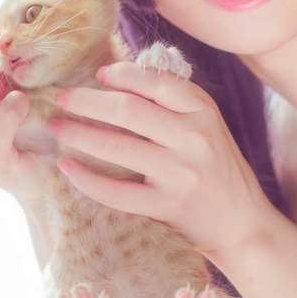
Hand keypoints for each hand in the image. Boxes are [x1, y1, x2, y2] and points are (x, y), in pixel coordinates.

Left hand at [47, 59, 278, 259]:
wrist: (241, 223)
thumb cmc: (216, 168)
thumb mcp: (206, 125)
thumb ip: (173, 101)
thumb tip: (119, 76)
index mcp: (203, 112)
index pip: (155, 81)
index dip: (121, 74)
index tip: (97, 74)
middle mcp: (193, 139)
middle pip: (127, 110)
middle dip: (85, 101)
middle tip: (60, 97)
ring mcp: (179, 174)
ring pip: (116, 147)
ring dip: (78, 134)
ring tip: (56, 127)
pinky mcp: (166, 206)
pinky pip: (115, 191)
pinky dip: (86, 179)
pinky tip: (66, 168)